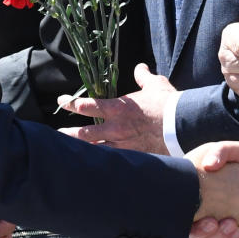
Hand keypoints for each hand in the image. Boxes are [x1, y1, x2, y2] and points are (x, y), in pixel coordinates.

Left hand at [57, 63, 175, 153]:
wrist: (182, 125)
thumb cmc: (167, 103)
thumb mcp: (154, 85)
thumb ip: (143, 77)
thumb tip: (140, 68)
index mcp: (117, 108)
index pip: (87, 106)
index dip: (71, 104)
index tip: (61, 102)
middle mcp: (115, 128)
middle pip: (84, 134)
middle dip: (68, 135)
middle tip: (56, 136)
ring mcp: (123, 145)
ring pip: (95, 151)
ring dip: (81, 152)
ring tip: (68, 155)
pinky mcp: (133, 157)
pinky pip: (113, 162)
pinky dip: (102, 164)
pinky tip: (94, 169)